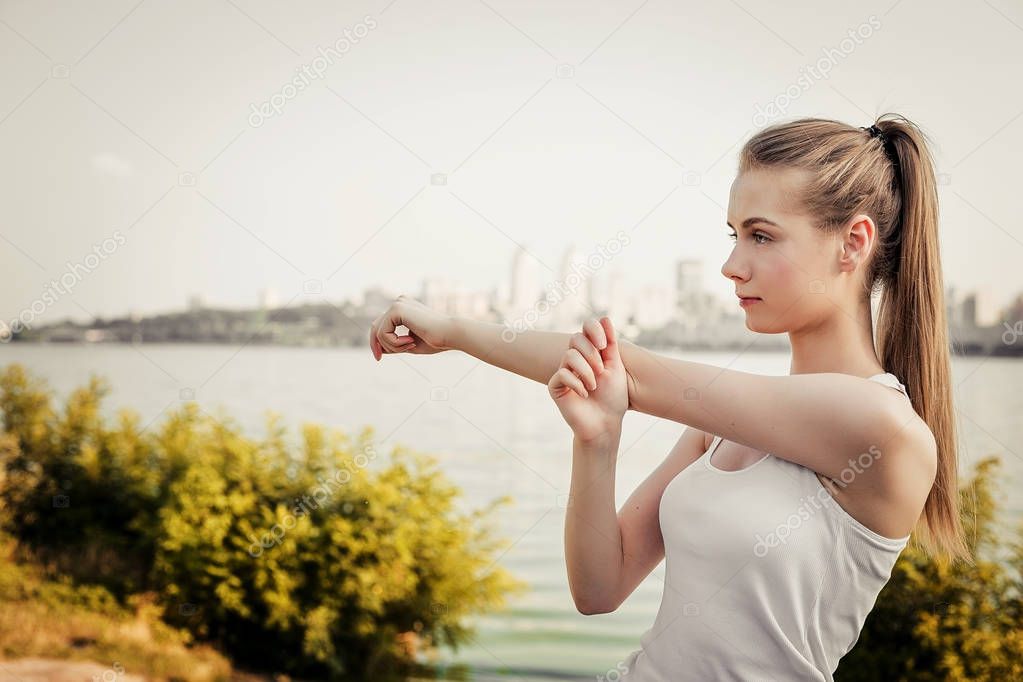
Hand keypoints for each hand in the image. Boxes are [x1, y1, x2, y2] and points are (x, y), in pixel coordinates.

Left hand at [369, 295, 452, 359]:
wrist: (450, 334)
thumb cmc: (435, 340)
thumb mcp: (409, 344)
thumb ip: (394, 344)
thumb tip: (378, 348)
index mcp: (403, 308)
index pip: (381, 326)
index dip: (377, 343)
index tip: (379, 358)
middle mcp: (399, 303)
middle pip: (375, 327)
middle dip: (376, 345)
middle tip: (379, 358)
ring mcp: (398, 304)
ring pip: (379, 331)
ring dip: (392, 346)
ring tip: (410, 346)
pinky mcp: (397, 309)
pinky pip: (383, 332)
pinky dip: (394, 343)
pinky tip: (410, 342)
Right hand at [548, 317, 627, 443]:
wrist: (605, 423)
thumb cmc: (613, 397)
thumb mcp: (615, 367)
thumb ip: (610, 343)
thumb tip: (605, 318)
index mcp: (590, 351)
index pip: (586, 328)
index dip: (593, 330)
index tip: (604, 345)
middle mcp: (575, 359)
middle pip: (576, 339)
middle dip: (591, 354)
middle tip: (601, 371)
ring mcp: (564, 372)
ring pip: (569, 356)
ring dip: (586, 371)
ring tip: (594, 386)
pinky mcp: (555, 386)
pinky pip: (562, 374)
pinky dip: (577, 384)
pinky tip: (584, 395)